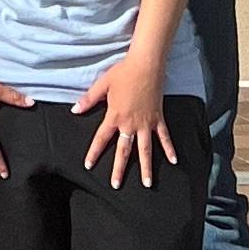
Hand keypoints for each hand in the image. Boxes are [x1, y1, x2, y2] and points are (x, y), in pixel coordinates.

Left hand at [75, 51, 175, 188]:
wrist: (146, 64)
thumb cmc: (123, 72)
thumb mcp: (102, 85)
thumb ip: (88, 99)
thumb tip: (74, 110)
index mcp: (114, 116)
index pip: (101, 138)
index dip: (94, 152)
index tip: (89, 165)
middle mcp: (130, 123)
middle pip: (123, 150)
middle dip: (119, 169)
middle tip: (116, 185)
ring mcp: (146, 123)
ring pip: (145, 150)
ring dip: (146, 167)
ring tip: (147, 183)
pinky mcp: (158, 118)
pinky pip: (164, 137)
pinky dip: (169, 149)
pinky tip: (174, 161)